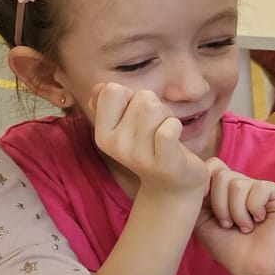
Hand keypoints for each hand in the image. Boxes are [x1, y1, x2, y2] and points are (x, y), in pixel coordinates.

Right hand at [90, 82, 208, 196]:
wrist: (171, 187)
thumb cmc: (149, 147)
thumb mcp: (124, 125)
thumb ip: (108, 103)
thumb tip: (99, 87)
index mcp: (102, 135)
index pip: (112, 90)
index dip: (131, 96)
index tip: (138, 115)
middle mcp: (116, 146)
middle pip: (142, 97)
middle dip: (155, 106)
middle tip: (157, 127)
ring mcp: (139, 156)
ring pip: (156, 108)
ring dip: (167, 115)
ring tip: (166, 134)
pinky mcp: (164, 163)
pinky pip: (167, 130)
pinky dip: (175, 126)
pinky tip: (176, 137)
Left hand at [190, 158, 274, 274]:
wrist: (250, 269)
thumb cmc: (227, 247)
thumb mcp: (202, 219)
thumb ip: (197, 196)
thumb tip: (198, 174)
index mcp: (230, 188)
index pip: (214, 166)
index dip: (206, 186)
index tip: (206, 210)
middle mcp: (248, 184)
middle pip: (222, 174)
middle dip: (219, 205)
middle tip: (228, 225)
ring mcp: (266, 189)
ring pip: (238, 184)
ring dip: (236, 212)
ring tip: (244, 227)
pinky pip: (259, 189)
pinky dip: (253, 210)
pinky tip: (259, 221)